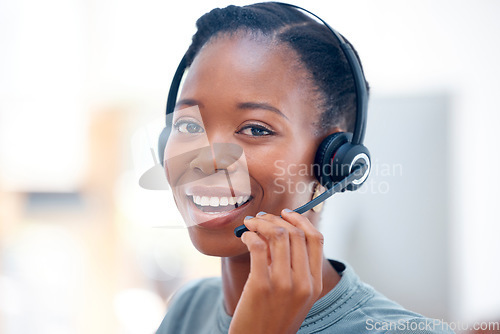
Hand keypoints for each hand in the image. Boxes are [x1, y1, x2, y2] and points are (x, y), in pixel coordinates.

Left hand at [229, 209, 323, 333]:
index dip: (300, 220)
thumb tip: (279, 233)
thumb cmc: (273, 318)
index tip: (286, 213)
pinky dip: (250, 236)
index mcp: (315, 284)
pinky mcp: (261, 285)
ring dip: (261, 223)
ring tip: (250, 224)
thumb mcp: (295, 296)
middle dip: (275, 219)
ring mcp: (284, 284)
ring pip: (278, 236)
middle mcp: (304, 283)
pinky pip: (258, 247)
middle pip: (295, 234)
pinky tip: (245, 238)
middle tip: (261, 218)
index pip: (316, 239)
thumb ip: (294, 268)